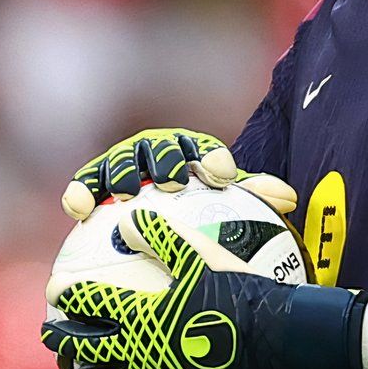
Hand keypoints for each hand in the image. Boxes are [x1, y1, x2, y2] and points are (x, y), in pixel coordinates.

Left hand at [42, 207, 291, 368]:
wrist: (271, 333)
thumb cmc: (236, 288)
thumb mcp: (198, 253)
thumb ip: (160, 235)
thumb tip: (125, 218)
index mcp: (140, 310)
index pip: (90, 300)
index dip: (68, 294)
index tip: (54, 291)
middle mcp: (138, 347)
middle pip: (84, 346)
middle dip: (60, 339)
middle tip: (49, 335)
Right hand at [61, 128, 297, 221]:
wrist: (149, 218)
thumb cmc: (194, 210)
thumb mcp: (222, 203)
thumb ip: (253, 196)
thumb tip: (289, 198)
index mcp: (192, 153)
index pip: (205, 151)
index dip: (212, 159)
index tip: (219, 175)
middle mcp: (156, 151)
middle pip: (160, 150)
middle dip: (165, 161)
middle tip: (171, 182)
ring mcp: (122, 164)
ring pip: (121, 162)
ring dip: (122, 173)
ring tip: (125, 192)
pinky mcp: (91, 182)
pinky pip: (83, 185)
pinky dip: (80, 192)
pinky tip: (78, 210)